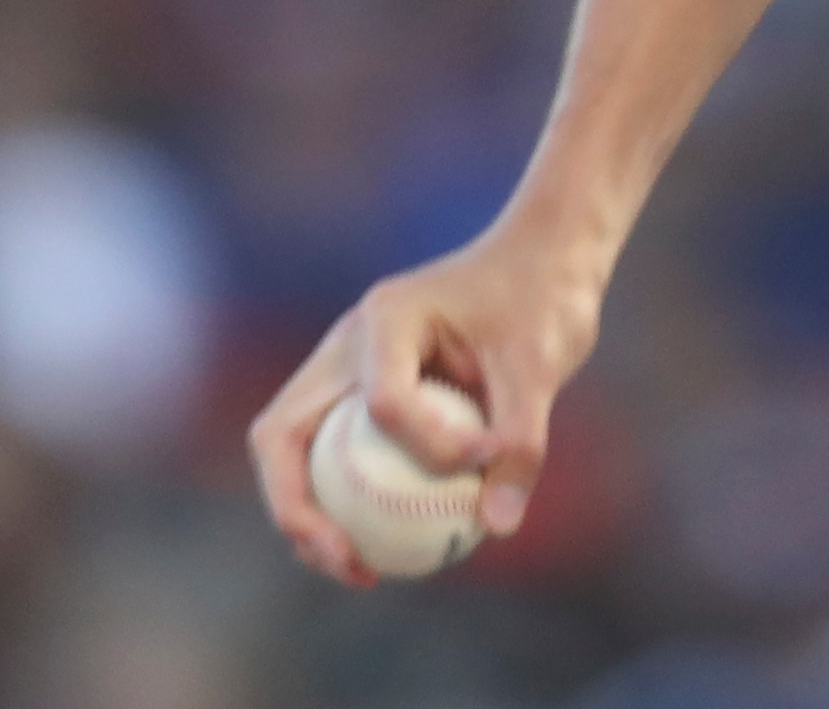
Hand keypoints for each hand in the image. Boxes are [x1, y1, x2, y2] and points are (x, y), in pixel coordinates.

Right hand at [245, 223, 603, 584]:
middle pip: (283, 435)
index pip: (384, 401)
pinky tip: (388, 547)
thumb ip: (522, 441)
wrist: (544, 258)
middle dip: (299, 508)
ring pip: (295, 452)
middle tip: (349, 561)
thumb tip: (498, 528)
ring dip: (311, 515)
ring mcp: (343, 371)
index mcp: (386, 320)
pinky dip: (348, 501)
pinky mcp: (358, 395)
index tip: (487, 459)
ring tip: (359, 569)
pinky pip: (335, 457)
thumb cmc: (545, 298)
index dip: (431, 447)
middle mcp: (345, 345)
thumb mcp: (544, 363)